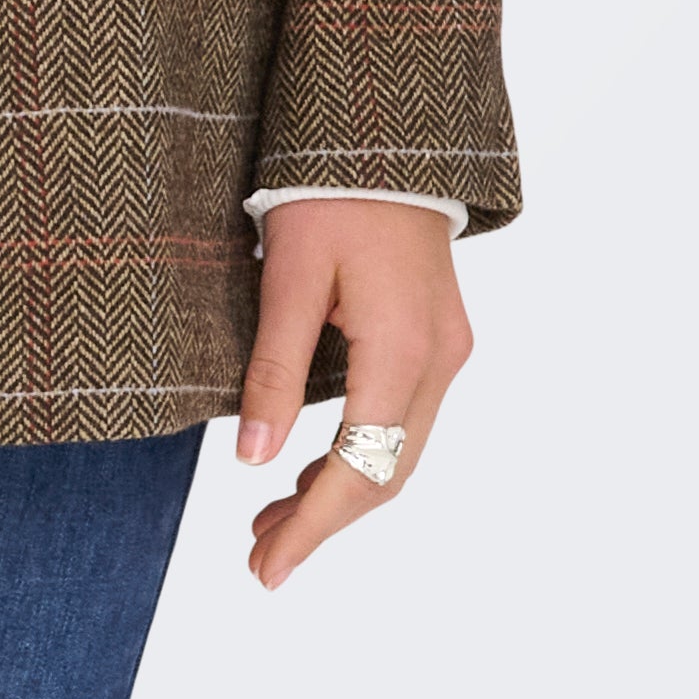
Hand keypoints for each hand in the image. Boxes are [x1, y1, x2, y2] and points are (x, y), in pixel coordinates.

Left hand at [234, 197, 471, 589]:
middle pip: (387, 472)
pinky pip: (405, 415)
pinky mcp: (439, 330)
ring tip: (272, 520)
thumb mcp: (287, 274)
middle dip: (324, 521)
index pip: (359, 471)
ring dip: (341, 489)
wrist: (387, 127)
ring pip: (400, 449)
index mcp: (404, 350)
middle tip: (259, 555)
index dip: (312, 529)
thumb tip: (251, 460)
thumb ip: (274, 371)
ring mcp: (447, 346)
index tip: (265, 570)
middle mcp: (440, 359)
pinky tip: (315, 462)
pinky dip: (362, 451)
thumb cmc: (327, 187)